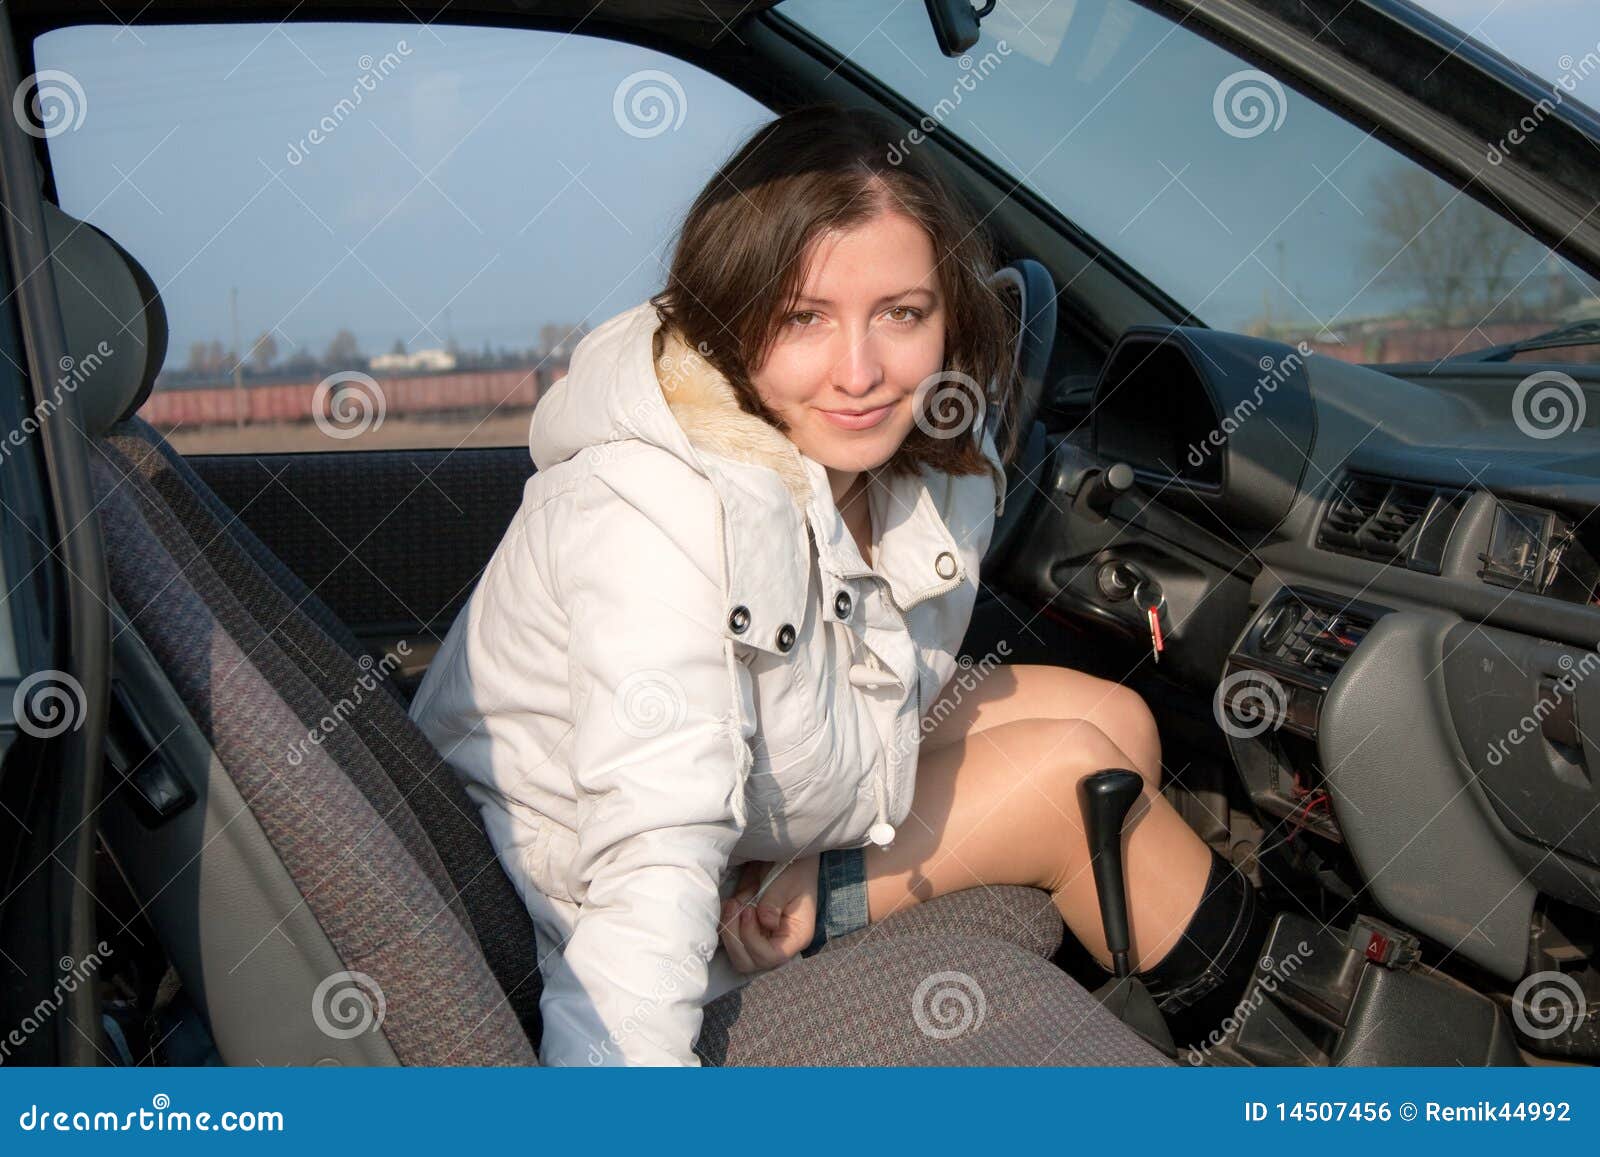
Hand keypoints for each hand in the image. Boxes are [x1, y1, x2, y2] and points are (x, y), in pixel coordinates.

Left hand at [718, 855, 818, 973]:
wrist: (784, 857)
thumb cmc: (793, 868)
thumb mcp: (787, 881)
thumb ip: (774, 902)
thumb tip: (765, 922)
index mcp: (795, 936)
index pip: (772, 957)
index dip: (753, 939)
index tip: (748, 910)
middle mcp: (777, 943)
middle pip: (749, 963)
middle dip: (736, 938)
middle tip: (736, 906)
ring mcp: (760, 939)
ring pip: (736, 955)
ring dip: (729, 930)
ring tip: (733, 903)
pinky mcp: (746, 931)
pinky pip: (729, 940)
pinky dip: (724, 925)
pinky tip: (729, 903)